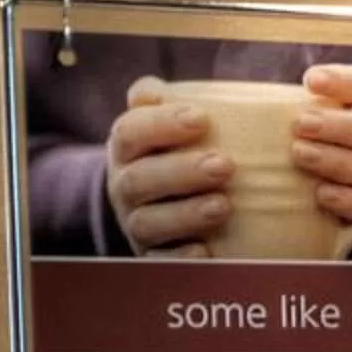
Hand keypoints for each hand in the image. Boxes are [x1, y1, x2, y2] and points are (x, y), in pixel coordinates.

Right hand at [106, 79, 231, 256]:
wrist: (155, 202)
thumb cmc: (173, 151)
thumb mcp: (165, 122)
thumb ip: (161, 101)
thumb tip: (153, 90)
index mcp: (127, 148)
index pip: (131, 132)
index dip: (161, 124)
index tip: (201, 118)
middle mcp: (125, 185)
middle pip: (141, 179)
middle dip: (182, 172)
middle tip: (226, 164)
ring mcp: (135, 222)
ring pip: (149, 222)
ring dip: (187, 214)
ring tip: (224, 205)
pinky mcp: (152, 256)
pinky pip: (159, 261)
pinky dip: (181, 257)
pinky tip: (208, 251)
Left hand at [289, 64, 351, 226]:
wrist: (307, 196)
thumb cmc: (301, 145)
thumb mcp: (293, 118)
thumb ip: (280, 105)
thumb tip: (252, 105)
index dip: (342, 81)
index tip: (311, 81)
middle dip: (339, 127)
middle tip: (301, 125)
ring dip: (334, 160)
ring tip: (300, 154)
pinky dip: (344, 198)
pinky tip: (320, 194)